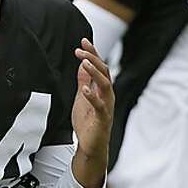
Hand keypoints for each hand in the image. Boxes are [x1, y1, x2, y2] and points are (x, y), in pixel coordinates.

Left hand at [70, 38, 113, 187]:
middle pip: (104, 72)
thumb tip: (82, 64)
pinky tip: (85, 89)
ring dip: (95, 73)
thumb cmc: (88, 122)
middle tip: (80, 49)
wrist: (90, 146)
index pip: (99, 67)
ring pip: (105, 85)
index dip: (93, 53)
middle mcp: (107, 95)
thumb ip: (84, 81)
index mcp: (102, 89)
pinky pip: (100, 106)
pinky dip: (92, 97)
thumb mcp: (82, 97)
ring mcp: (106, 107)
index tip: (84, 40)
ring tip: (84, 63)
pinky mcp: (103, 119)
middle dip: (93, 59)